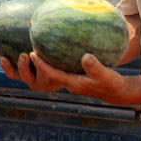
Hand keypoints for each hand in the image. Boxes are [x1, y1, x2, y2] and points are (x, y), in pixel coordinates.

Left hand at [4, 52, 136, 104]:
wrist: (115, 91)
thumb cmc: (111, 82)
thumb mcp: (105, 74)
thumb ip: (95, 67)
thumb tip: (85, 57)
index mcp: (72, 83)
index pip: (52, 74)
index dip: (41, 64)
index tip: (31, 53)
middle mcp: (66, 82)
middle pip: (44, 76)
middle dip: (32, 66)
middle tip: (24, 51)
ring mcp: (68, 80)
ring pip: (47, 74)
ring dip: (36, 65)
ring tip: (27, 51)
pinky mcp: (71, 77)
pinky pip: (54, 69)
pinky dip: (47, 62)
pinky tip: (45, 49)